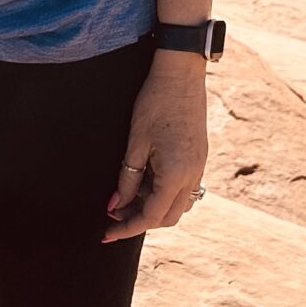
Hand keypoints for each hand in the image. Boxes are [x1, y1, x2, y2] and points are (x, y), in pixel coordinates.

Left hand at [103, 54, 208, 242]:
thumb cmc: (156, 103)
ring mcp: (199, 166)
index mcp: (176, 175)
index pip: (151, 216)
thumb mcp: (136, 143)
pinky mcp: (199, 157)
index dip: (127, 228)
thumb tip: (115, 207)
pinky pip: (183, 187)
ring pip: (178, 204)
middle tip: (115, 212)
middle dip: (141, 219)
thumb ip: (127, 179)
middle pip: (168, 217)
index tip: (106, 233)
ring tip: (128, 192)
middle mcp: (192, 175)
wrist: (182, 73)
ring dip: (153, 206)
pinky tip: (145, 178)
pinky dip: (163, 191)